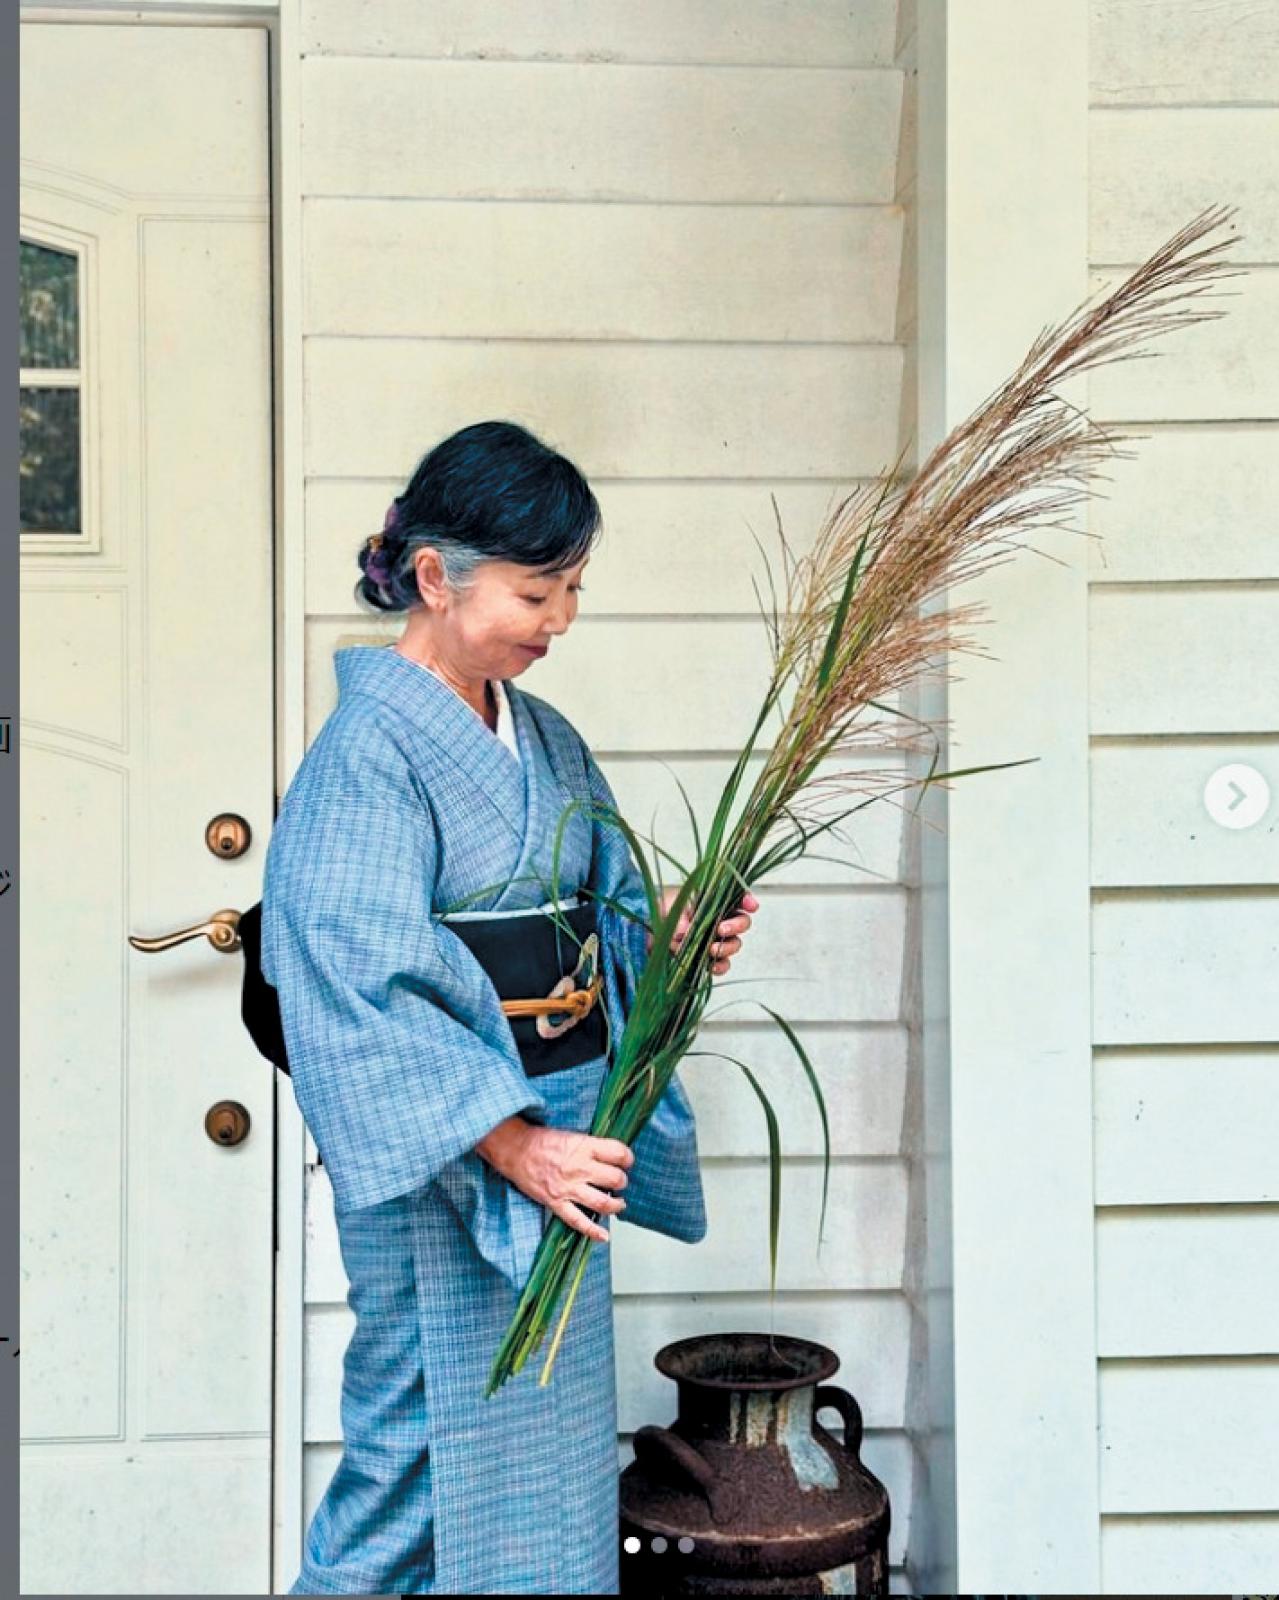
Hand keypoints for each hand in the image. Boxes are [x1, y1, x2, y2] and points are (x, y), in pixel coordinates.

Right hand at [475, 1118, 634, 1243]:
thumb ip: (591, 1147)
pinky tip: (603, 1236)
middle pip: (615, 1179)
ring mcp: (568, 1188)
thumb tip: (611, 1158)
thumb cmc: (542, 1141)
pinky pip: (578, 1221)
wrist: (515, 1149)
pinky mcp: (556, 1202)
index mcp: (584, 1147)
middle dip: (622, 1182)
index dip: (628, 1159)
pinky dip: (593, 1231)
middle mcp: (580, 1168)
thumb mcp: (572, 1135)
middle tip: (619, 1182)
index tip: (627, 1162)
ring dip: (616, 1205)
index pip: (619, 1153)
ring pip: (603, 1203)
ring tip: (618, 1204)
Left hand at [646, 886, 759, 975]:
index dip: (748, 900)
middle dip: (736, 925)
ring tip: (712, 948)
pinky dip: (720, 965)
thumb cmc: (658, 910)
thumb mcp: (668, 905)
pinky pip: (722, 964)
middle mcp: (717, 920)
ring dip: (727, 947)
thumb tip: (686, 930)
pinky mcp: (706, 959)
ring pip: (734, 944)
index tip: (751, 905)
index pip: (736, 898)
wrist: (642, 931)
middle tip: (721, 928)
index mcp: (712, 900)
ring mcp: (713, 940)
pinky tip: (712, 965)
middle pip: (741, 923)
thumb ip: (680, 915)